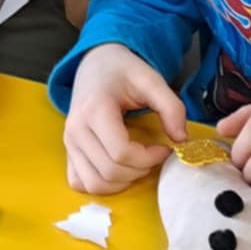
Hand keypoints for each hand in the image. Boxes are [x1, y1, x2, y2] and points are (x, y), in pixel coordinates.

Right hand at [64, 44, 185, 194]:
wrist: (95, 64)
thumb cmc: (122, 71)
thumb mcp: (151, 79)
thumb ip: (171, 107)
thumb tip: (181, 139)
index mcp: (94, 109)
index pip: (121, 152)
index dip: (149, 158)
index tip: (164, 147)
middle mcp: (76, 129)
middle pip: (110, 171)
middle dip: (140, 170)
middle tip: (153, 156)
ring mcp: (69, 143)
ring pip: (94, 183)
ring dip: (122, 182)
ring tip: (137, 164)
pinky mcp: (68, 152)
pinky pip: (80, 182)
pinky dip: (101, 185)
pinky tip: (118, 171)